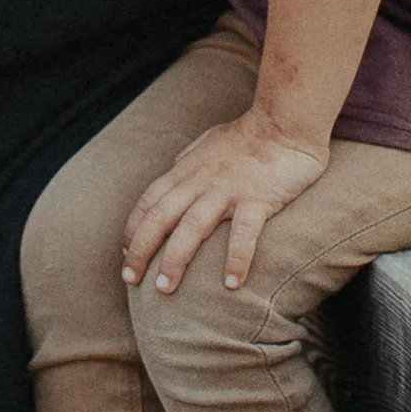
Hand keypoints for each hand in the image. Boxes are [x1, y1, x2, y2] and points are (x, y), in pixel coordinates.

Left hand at [124, 110, 326, 293]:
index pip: (148, 202)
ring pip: (191, 227)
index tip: (126, 256)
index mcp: (186, 170)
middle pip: (160, 218)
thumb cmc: (248, 134)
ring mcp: (227, 190)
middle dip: (141, 250)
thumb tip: (174, 172)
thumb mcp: (207, 143)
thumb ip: (189, 161)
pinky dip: (236, 258)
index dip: (133, 230)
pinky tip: (231, 284)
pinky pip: (243, 233)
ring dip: (175, 259)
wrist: (285, 121)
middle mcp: (199, 181)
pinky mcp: (257, 198)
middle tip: (130, 281)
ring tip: (165, 290)